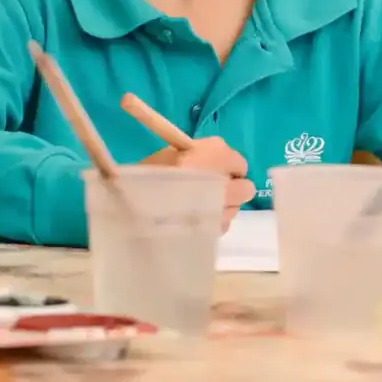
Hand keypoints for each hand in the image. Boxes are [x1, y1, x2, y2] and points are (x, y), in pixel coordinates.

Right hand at [140, 137, 254, 231]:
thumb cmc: (150, 172)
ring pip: (235, 210)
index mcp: (215, 153)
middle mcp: (225, 180)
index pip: (239, 164)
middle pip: (245, 189)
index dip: (227, 167)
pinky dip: (213, 223)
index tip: (214, 170)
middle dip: (233, 189)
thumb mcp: (173, 151)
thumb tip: (216, 164)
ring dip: (223, 208)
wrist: (135, 203)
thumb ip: (202, 154)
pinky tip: (194, 221)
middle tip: (211, 190)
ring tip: (197, 208)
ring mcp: (222, 207)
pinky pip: (221, 226)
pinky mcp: (214, 230)